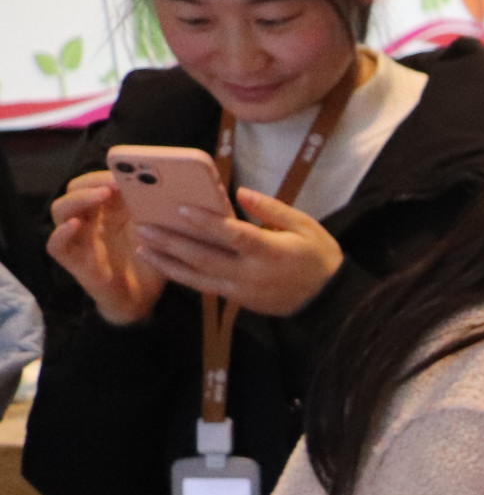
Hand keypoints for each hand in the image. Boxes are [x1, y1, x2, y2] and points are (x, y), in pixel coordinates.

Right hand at [45, 174, 165, 325]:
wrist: (144, 298)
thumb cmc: (152, 262)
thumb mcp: (160, 234)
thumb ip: (161, 212)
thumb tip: (180, 188)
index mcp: (108, 208)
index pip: (96, 180)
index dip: (107, 173)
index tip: (127, 171)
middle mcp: (89, 219)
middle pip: (75, 189)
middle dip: (94, 181)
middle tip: (115, 182)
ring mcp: (78, 238)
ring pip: (61, 210)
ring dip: (79, 199)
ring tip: (101, 196)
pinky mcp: (73, 259)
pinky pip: (55, 244)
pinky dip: (61, 233)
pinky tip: (74, 225)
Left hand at [134, 188, 346, 316]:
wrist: (330, 301)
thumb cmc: (319, 257)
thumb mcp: (305, 226)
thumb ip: (272, 209)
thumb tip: (240, 193)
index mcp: (271, 252)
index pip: (233, 235)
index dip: (207, 222)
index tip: (181, 208)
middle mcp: (252, 275)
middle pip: (205, 258)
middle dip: (172, 242)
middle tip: (144, 227)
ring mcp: (244, 292)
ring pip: (198, 278)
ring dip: (168, 263)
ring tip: (143, 248)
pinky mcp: (240, 302)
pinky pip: (206, 287)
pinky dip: (183, 276)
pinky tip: (165, 264)